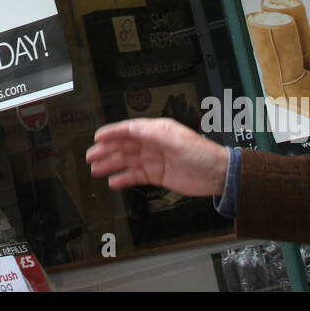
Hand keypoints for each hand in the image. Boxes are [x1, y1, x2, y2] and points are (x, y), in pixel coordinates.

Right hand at [86, 119, 229, 196]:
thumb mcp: (177, 139)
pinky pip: (136, 176)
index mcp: (157, 131)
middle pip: (124, 146)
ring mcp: (154, 160)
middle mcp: (154, 144)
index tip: (98, 136)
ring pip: (127, 161)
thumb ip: (153, 134)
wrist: (218, 175)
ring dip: (111, 164)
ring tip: (96, 169)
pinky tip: (113, 181)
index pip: (129, 130)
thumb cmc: (203, 154)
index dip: (112, 133)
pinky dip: (124, 178)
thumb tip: (132, 129)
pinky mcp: (157, 175)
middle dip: (106, 150)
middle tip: (90, 155)